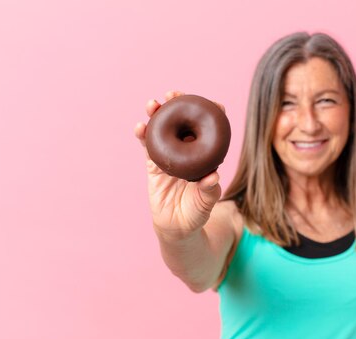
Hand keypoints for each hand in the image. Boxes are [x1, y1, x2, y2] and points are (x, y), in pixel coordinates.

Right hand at [134, 91, 226, 239]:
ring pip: (162, 129)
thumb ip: (208, 191)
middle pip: (183, 122)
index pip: (210, 132)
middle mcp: (186, 151)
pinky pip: (147, 146)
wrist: (176, 227)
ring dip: (156, 114)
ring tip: (153, 104)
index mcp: (204, 156)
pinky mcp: (153, 164)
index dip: (212, 115)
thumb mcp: (205, 203)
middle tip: (173, 94)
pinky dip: (143, 134)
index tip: (215, 104)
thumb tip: (213, 177)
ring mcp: (168, 155)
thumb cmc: (196, 213)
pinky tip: (140, 126)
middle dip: (178, 105)